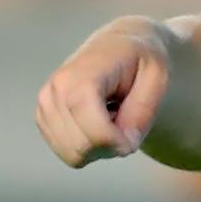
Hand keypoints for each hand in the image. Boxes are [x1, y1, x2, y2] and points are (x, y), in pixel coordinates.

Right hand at [35, 16, 170, 168]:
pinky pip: (68, 154)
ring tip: (112, 118)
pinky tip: (98, 122)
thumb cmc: (140, 60)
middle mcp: (56, 90)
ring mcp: (45, 104)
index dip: (117, 144)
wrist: (118, 46)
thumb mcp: (158, 76)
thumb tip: (123, 145)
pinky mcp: (43, 117)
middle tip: (126, 124)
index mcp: (82, 76)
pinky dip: (88, 147)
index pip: (94, 131)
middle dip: (110, 147)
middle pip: (81, 149)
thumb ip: (143, 111)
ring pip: (73, 156)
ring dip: (100, 147)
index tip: (135, 137)